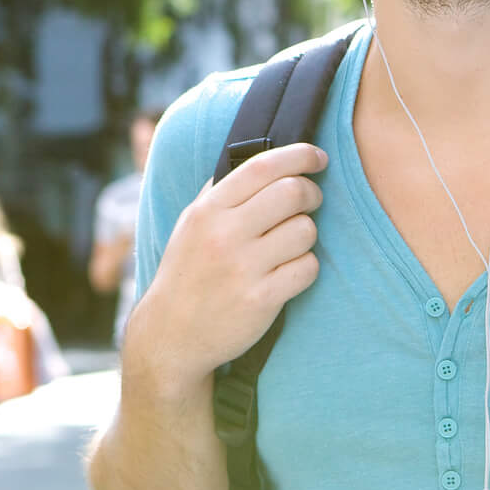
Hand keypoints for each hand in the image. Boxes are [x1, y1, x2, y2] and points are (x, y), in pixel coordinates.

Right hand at [126, 142, 326, 386]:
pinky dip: (306, 268)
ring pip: (306, 230)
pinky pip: (308, 268)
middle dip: (312, 193)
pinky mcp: (261, 300)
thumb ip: (221, 190)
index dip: (300, 155)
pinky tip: (288, 273)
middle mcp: (224, 234)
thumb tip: (264, 154)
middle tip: (311, 201)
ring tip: (289, 244)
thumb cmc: (188, 272)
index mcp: (208, 210)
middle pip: (293, 192)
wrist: (171, 335)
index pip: (263, 166)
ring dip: (307, 235)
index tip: (318, 158)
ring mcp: (243, 268)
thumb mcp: (191, 223)